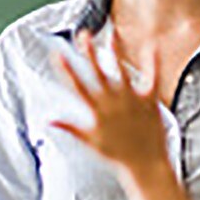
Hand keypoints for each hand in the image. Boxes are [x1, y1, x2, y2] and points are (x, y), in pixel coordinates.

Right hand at [49, 30, 169, 174]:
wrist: (145, 165)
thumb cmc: (117, 156)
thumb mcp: (89, 142)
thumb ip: (70, 127)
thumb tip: (47, 120)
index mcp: (96, 112)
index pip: (76, 87)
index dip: (66, 69)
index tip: (56, 54)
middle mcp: (112, 103)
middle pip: (97, 74)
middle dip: (89, 53)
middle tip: (82, 34)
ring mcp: (131, 101)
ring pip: (121, 71)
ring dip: (116, 51)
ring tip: (112, 33)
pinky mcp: (149, 102)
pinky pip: (151, 78)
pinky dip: (153, 62)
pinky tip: (152, 45)